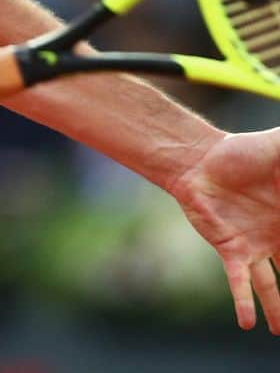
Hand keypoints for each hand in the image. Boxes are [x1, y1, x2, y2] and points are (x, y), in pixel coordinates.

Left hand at [168, 129, 279, 331]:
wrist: (199, 158)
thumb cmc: (242, 151)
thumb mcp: (278, 147)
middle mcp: (278, 238)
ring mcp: (255, 246)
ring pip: (272, 287)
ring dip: (279, 310)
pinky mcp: (230, 248)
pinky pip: (239, 280)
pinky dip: (244, 301)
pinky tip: (248, 323)